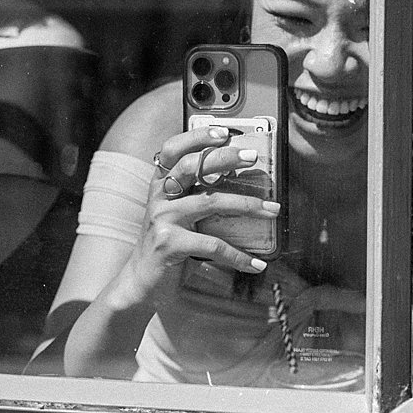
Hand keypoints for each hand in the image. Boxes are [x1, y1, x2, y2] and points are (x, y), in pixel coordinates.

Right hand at [114, 126, 279, 314]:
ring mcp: (162, 219)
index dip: (197, 136)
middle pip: (191, 167)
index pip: (173, 149)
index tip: (224, 131)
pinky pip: (213, 244)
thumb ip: (196, 194)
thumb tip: (240, 178)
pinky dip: (239, 255)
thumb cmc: (168, 241)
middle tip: (253, 157)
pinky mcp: (169, 244)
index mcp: (161, 184)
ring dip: (247, 204)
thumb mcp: (177, 212)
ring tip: (273, 209)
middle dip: (224, 158)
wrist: (140, 281)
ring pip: (210, 202)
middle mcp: (159, 197)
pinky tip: (256, 263)